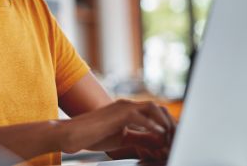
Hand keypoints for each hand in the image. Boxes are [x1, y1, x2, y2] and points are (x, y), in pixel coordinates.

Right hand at [57, 99, 173, 155]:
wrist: (71, 134)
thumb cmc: (92, 136)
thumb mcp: (123, 139)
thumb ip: (141, 138)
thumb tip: (159, 142)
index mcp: (127, 109)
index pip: (155, 113)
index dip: (166, 125)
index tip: (172, 140)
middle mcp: (127, 104)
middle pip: (158, 108)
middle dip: (170, 123)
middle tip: (175, 139)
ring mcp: (122, 107)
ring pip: (153, 108)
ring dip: (164, 123)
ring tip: (168, 138)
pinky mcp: (118, 114)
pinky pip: (141, 117)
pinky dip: (153, 125)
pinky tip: (159, 135)